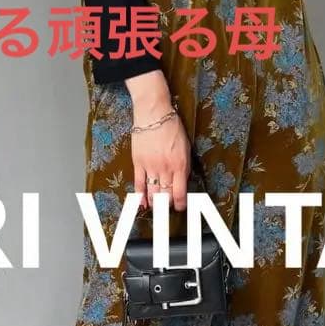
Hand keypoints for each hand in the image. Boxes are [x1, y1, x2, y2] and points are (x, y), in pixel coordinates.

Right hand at [126, 71, 190, 211]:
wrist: (153, 113)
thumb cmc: (172, 127)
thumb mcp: (186, 147)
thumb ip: (184, 166)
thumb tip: (181, 182)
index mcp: (180, 165)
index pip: (180, 193)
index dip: (180, 205)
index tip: (181, 208)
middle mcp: (165, 168)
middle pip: (165, 195)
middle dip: (167, 206)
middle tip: (168, 212)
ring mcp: (150, 167)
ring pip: (152, 192)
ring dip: (155, 204)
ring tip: (157, 209)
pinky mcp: (138, 163)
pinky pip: (138, 184)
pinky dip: (140, 196)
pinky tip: (142, 204)